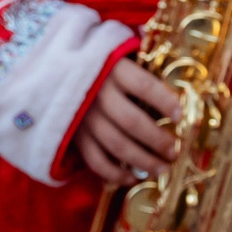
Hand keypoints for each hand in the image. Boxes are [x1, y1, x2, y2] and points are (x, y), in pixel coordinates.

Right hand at [77, 58, 179, 185]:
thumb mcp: (116, 54)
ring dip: (143, 161)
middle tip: (174, 151)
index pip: (144, 85)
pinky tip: (132, 178)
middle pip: (132, 121)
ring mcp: (83, 116)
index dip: (164, 101)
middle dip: (157, 140)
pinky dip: (115, 173)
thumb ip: (139, 69)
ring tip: (162, 169)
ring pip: (116, 145)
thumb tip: (175, 93)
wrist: (52, 70)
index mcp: (111, 68)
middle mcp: (97, 93)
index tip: (179, 115)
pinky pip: (95, 160)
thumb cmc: (96, 62)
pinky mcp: (74, 135)